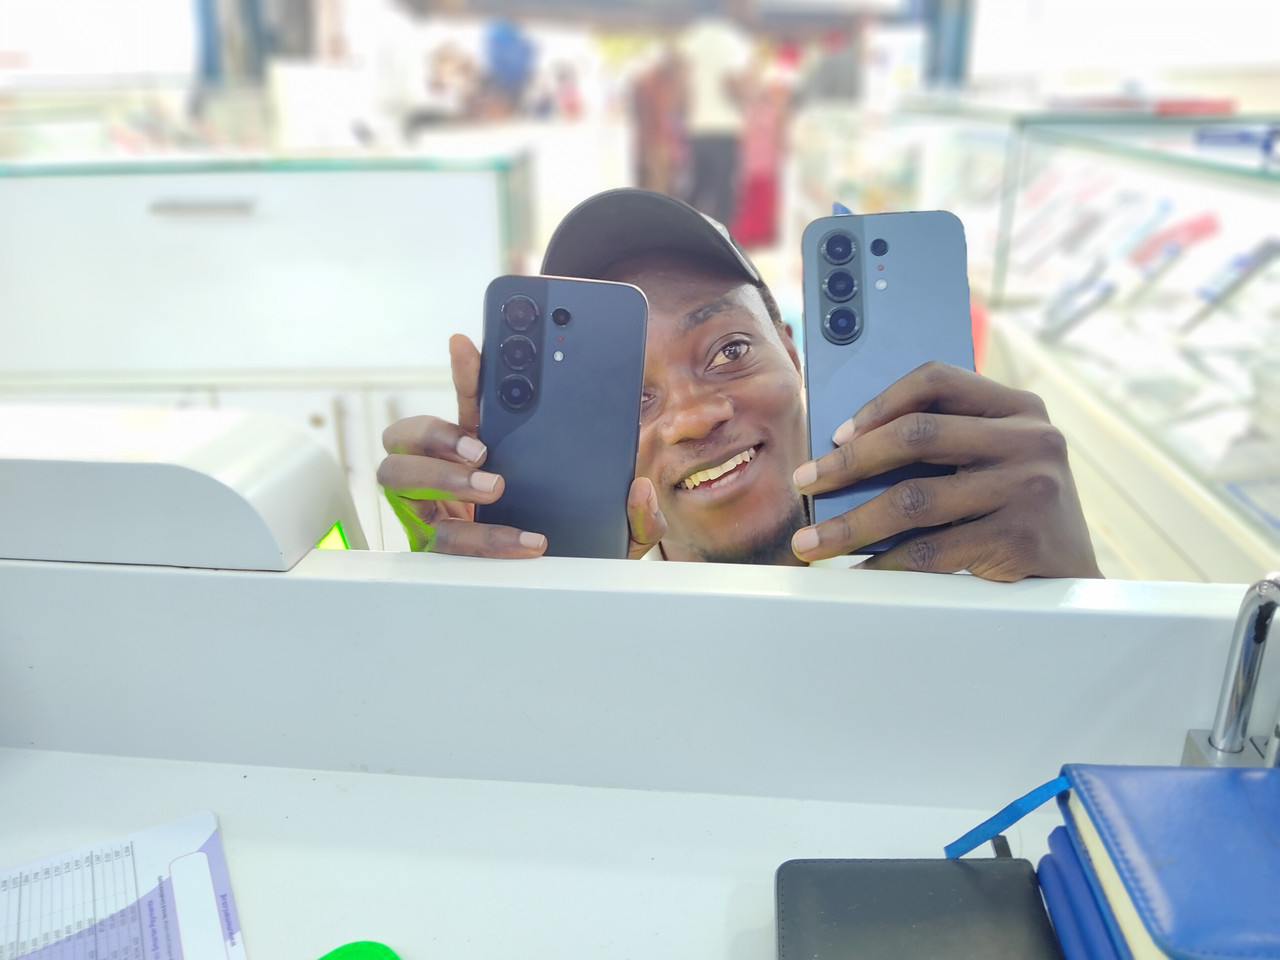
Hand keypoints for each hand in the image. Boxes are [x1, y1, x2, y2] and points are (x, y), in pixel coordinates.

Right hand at [378, 334, 666, 558]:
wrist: (565, 610)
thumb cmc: (579, 556)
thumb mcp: (616, 533)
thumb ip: (635, 514)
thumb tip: (639, 489)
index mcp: (486, 452)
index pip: (466, 403)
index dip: (462, 373)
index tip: (466, 343)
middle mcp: (449, 477)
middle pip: (406, 437)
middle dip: (437, 435)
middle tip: (484, 450)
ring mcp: (436, 513)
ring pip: (399, 479)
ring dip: (441, 478)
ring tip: (493, 486)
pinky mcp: (439, 551)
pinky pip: (440, 540)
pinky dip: (483, 540)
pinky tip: (525, 542)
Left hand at [789, 362, 1101, 580]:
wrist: (1073, 585)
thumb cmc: (1015, 515)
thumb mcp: (995, 462)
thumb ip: (945, 445)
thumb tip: (843, 453)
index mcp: (1017, 407)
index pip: (937, 379)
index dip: (879, 403)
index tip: (836, 434)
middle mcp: (1029, 439)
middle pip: (917, 435)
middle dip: (847, 463)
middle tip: (805, 483)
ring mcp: (1029, 488)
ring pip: (914, 500)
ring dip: (851, 524)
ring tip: (812, 543)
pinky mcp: (1020, 538)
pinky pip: (932, 550)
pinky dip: (885, 562)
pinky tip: (858, 570)